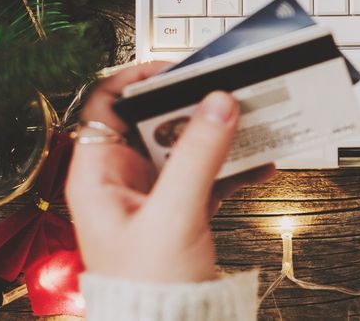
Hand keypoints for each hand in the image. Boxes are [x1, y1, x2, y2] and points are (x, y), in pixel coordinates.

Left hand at [66, 62, 274, 282]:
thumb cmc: (148, 291)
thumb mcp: (174, 215)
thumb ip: (197, 155)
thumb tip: (217, 103)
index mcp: (99, 175)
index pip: (107, 104)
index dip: (139, 79)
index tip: (178, 69)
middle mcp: (123, 179)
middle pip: (155, 120)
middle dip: (193, 105)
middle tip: (225, 92)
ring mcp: (154, 194)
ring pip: (186, 144)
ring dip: (219, 134)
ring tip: (251, 123)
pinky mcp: (181, 210)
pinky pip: (208, 172)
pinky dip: (234, 166)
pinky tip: (260, 164)